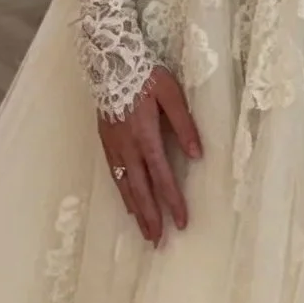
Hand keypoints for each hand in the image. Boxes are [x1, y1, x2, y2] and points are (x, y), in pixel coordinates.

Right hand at [99, 67, 201, 246]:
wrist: (109, 60)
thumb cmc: (144, 74)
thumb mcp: (171, 94)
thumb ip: (184, 124)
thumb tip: (197, 154)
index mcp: (145, 136)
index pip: (161, 177)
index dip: (172, 201)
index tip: (181, 222)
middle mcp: (127, 147)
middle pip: (140, 190)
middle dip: (150, 217)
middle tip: (158, 242)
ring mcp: (113, 146)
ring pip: (125, 186)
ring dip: (136, 211)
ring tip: (145, 232)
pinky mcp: (106, 141)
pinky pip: (114, 175)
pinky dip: (123, 193)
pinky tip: (129, 204)